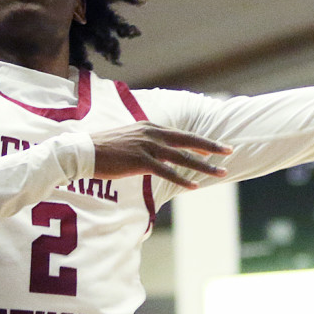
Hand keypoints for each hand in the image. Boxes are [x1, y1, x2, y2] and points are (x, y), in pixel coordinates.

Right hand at [91, 123, 230, 188]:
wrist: (83, 152)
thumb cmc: (104, 148)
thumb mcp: (129, 139)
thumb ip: (145, 141)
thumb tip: (157, 151)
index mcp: (150, 127)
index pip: (181, 135)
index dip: (201, 141)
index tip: (217, 147)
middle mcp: (152, 134)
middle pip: (188, 141)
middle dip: (211, 147)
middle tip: (230, 151)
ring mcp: (147, 146)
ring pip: (182, 157)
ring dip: (204, 165)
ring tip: (220, 172)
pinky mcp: (140, 161)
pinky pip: (166, 171)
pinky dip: (182, 179)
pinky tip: (194, 186)